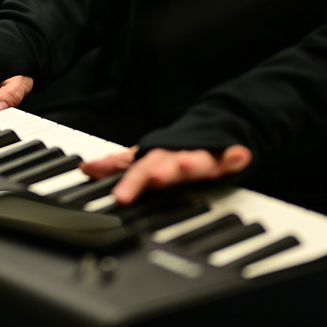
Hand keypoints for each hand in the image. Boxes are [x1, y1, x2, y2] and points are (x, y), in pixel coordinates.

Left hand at [81, 145, 251, 205]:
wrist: (213, 128)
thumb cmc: (176, 148)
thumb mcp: (146, 156)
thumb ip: (118, 165)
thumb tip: (87, 170)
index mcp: (156, 156)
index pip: (138, 169)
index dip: (128, 183)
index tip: (120, 198)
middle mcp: (177, 155)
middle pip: (165, 164)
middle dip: (158, 172)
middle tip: (152, 179)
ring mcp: (202, 156)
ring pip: (195, 161)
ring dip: (190, 163)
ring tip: (185, 164)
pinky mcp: (226, 158)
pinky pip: (232, 158)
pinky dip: (235, 156)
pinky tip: (239, 156)